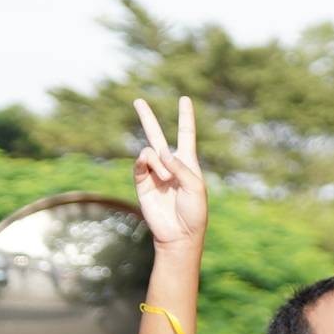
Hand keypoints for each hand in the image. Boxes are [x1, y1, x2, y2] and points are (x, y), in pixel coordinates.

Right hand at [132, 96, 208, 250]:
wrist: (179, 234)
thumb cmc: (194, 211)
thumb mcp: (195, 186)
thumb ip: (180, 166)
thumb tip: (160, 152)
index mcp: (187, 162)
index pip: (186, 134)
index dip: (186, 117)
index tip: (184, 99)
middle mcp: (169, 164)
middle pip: (156, 135)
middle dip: (147, 118)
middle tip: (138, 100)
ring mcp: (154, 172)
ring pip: (150, 151)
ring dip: (160, 162)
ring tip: (167, 179)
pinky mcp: (142, 182)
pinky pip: (141, 163)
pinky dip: (148, 163)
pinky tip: (156, 173)